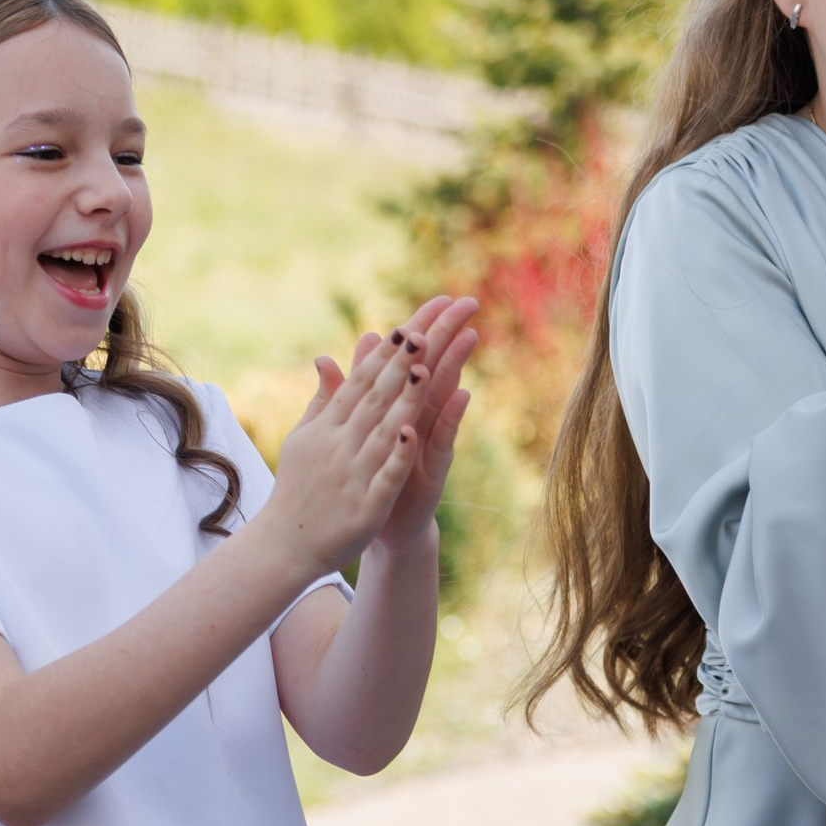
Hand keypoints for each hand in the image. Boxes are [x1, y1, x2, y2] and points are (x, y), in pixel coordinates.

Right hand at [258, 319, 425, 584]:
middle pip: (373, 401)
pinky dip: (397, 456)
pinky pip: (384, 477)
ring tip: (424, 372)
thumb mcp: (303, 439)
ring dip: (403, 402)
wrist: (284, 545)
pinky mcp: (365, 507)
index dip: (382, 357)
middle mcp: (337, 447)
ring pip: (382, 432)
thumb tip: (326, 358)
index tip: (404, 329)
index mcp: (324, 430)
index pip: (357, 385)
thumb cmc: (297, 489)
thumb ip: (321, 400)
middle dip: (398, 367)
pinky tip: (412, 433)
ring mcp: (351, 476)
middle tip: (423, 334)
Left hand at [358, 295, 478, 557]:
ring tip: (467, 337)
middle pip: (436, 372)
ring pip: (444, 401)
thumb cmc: (373, 473)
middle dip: (450, 337)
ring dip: (455, 369)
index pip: (414, 362)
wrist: (380, 528)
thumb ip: (357, 385)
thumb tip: (361, 340)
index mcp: (400, 407)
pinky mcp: (432, 470)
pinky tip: (462, 396)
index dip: (425, 330)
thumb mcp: (360, 426)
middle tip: (468, 304)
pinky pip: (443, 440)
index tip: (439, 297)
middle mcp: (420, 420)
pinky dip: (450, 419)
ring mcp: (429, 444)